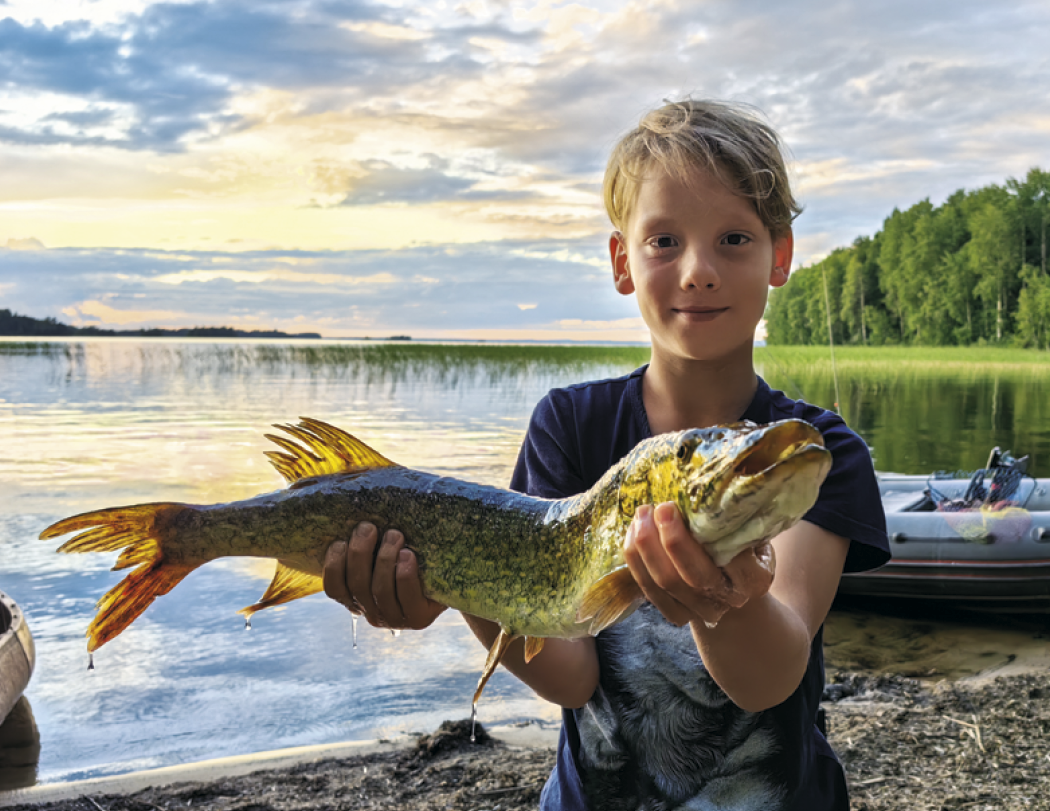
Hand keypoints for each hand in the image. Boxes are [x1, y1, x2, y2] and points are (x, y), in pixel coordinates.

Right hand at [323, 521, 446, 630]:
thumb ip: (367, 544)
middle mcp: (372, 612)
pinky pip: (406, 597)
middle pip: (357, 585)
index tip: (341, 542)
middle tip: (368, 528)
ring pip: (380, 590)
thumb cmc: (410, 560)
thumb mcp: (383, 553)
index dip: (333, 566)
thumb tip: (353, 514)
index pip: (335, 589)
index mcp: (357, 598)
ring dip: (385, 559)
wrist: (450, 581)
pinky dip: (404, 575)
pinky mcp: (418, 619)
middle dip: (360, 553)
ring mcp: (394, 618)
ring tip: (394, 535)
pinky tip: (408, 555)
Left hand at [623, 502, 774, 627]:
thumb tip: (720, 483)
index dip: (716, 535)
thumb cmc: (741, 547)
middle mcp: (729, 600)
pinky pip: (648, 590)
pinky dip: (636, 561)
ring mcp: (700, 610)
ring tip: (642, 514)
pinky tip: (632, 533)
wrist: (731, 586)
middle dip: (673, 540)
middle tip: (662, 507)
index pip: (737, 560)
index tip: (700, 505)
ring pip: (666, 583)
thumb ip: (738, 517)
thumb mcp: (751, 530)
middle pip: (695, 576)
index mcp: (754, 580)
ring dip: (647, 546)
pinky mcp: (676, 614)